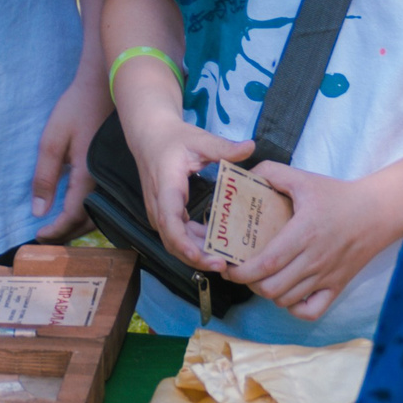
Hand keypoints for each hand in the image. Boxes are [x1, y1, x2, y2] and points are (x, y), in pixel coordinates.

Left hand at [31, 70, 108, 238]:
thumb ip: (44, 177)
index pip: (73, 216)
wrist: (103, 87)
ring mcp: (111, 176)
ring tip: (59, 229)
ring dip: (78, 225)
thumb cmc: (76, 109)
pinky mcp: (113, 170)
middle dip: (67, 234)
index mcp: (88, 177)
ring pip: (98, 213)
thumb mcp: (51, 141)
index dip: (56, 231)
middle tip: (46, 238)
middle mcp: (104, 182)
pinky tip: (76, 210)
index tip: (39, 236)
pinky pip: (103, 201)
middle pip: (88, 221)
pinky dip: (89, 213)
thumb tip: (38, 211)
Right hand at [119, 98, 253, 268]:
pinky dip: (194, 245)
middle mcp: (158, 204)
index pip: (169, 220)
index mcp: (166, 185)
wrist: (150, 137)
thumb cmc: (175, 138)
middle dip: (196, 257)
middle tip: (224, 265)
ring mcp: (159, 212)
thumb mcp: (200, 139)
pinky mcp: (164, 215)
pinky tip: (216, 248)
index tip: (200, 255)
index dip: (183, 242)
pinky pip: (177, 236)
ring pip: (174, 242)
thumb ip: (225, 147)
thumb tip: (252, 146)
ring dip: (196, 254)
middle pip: (172, 240)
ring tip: (224, 263)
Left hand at [225, 161, 402, 321]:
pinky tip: (287, 293)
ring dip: (267, 293)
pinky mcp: (337, 287)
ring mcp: (326, 277)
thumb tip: (244, 173)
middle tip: (241, 271)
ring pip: (286, 300)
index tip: (228, 266)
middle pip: (271, 287)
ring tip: (261, 278)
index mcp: (303, 233)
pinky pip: (311, 311)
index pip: (266, 263)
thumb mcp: (303, 178)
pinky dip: (293, 308)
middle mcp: (314, 260)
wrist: (378, 212)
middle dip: (249, 283)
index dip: (241, 271)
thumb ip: (271, 172)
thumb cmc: (337, 196)